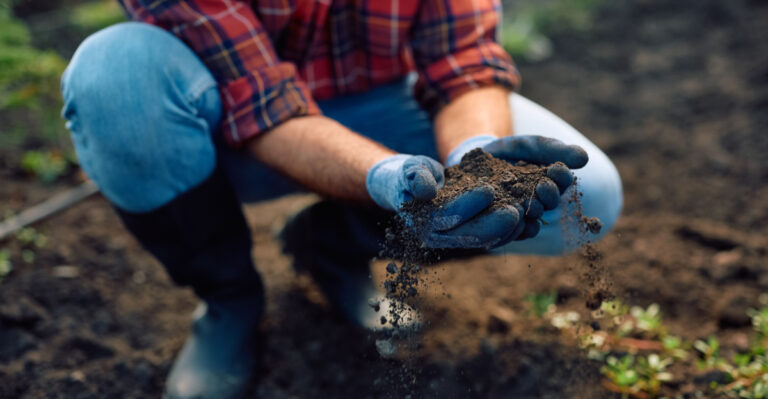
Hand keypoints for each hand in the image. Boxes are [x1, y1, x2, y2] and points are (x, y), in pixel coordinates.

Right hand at [366, 154, 521, 248]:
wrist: (414, 188)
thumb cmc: (410, 176)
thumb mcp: (410, 169)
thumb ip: (415, 177)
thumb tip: (426, 191)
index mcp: (424, 222)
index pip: (448, 216)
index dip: (468, 204)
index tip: (488, 189)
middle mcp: (441, 237)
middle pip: (471, 234)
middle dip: (496, 224)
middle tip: (517, 210)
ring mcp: (457, 239)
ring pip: (486, 239)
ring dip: (508, 230)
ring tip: (527, 215)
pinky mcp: (472, 236)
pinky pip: (494, 238)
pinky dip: (511, 231)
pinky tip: (528, 220)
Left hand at [446, 135, 588, 239]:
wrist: (477, 161)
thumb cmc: (509, 153)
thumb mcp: (529, 145)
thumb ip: (554, 149)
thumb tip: (584, 158)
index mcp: (551, 182)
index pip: (562, 181)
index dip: (561, 177)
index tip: (556, 168)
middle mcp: (539, 201)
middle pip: (550, 202)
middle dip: (549, 195)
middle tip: (542, 187)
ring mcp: (522, 213)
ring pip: (533, 218)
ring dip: (534, 211)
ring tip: (530, 204)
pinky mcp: (504, 223)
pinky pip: (513, 231)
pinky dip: (515, 227)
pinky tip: (514, 221)